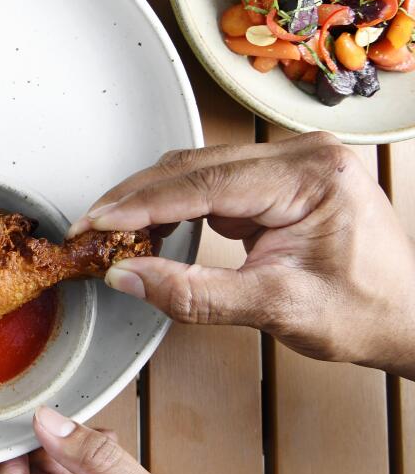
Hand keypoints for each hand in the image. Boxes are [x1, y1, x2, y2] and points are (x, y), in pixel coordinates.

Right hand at [69, 132, 414, 378]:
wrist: (411, 319)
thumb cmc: (367, 312)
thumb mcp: (276, 308)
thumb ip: (194, 294)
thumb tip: (128, 277)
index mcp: (311, 175)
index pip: (203, 183)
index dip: (140, 204)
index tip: (96, 222)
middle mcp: (303, 154)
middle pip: (193, 167)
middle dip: (136, 199)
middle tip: (91, 228)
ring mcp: (292, 162)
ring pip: (196, 170)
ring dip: (152, 200)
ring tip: (113, 231)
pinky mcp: (280, 178)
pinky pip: (212, 181)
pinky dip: (176, 205)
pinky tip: (153, 228)